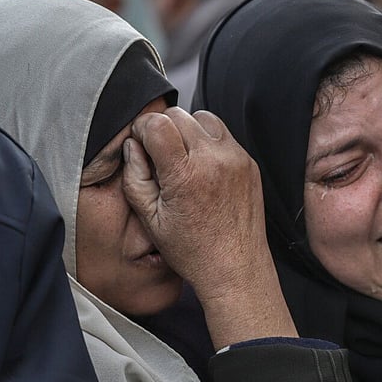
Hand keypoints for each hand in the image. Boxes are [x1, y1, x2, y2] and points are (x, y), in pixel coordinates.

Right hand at [123, 108, 295, 346]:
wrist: (236, 267)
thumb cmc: (191, 249)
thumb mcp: (150, 218)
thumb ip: (135, 176)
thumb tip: (132, 145)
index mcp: (185, 174)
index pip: (157, 123)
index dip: (142, 129)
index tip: (141, 144)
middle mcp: (214, 160)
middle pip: (178, 115)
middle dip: (163, 128)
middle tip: (160, 155)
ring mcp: (236, 159)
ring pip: (203, 117)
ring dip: (188, 130)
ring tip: (182, 158)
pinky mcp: (249, 163)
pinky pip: (223, 134)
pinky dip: (208, 141)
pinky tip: (202, 168)